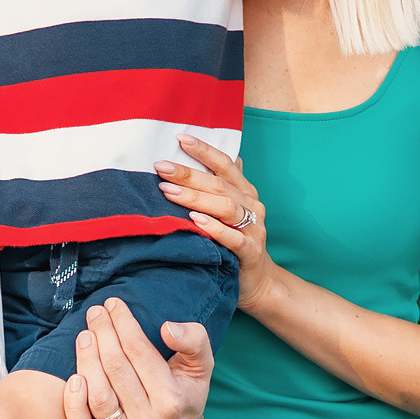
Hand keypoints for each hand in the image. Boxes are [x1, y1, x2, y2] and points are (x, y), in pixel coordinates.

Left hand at [60, 296, 211, 418]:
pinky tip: (73, 379)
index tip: (113, 304)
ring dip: (86, 361)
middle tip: (95, 313)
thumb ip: (194, 341)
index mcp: (173, 400)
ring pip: (99, 398)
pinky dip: (74, 406)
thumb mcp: (201, 368)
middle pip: (117, 370)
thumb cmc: (186, 396)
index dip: (124, 324)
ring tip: (84, 337)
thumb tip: (167, 328)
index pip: (140, 353)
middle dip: (103, 334)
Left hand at [157, 136, 278, 311]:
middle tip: (161, 167)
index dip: (204, 150)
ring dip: (195, 198)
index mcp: (245, 191)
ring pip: (226, 207)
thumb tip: (215, 155)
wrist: (258, 280)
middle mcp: (252, 205)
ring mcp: (254, 228)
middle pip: (219, 184)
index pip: (225, 164)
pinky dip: (214, 228)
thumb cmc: (237, 239)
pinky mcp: (251, 252)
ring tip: (169, 191)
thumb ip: (222, 184)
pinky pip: (233, 238)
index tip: (179, 138)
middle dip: (189, 174)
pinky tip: (195, 221)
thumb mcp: (231, 209)